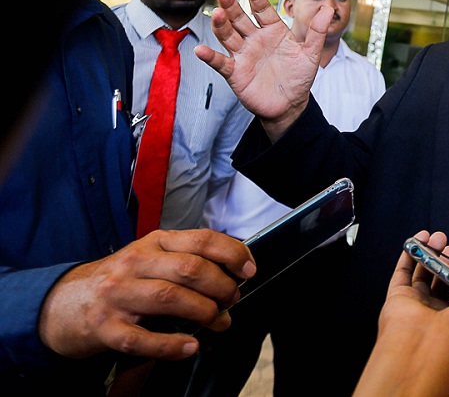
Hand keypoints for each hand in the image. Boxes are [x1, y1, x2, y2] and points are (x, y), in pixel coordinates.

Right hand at [37, 229, 254, 360]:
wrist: (63, 303)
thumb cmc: (121, 280)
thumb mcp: (151, 256)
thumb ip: (186, 257)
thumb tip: (234, 269)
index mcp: (154, 242)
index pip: (201, 239)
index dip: (231, 254)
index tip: (249, 270)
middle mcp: (135, 263)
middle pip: (190, 269)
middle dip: (221, 287)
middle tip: (232, 301)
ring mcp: (118, 295)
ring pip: (170, 298)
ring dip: (204, 313)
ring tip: (219, 322)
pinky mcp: (105, 328)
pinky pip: (142, 339)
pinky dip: (172, 345)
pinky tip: (190, 346)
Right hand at [193, 0, 331, 139]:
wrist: (291, 104)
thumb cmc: (299, 77)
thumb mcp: (310, 53)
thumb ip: (317, 31)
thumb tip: (329, 8)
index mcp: (272, 31)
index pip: (263, 10)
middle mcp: (255, 39)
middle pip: (240, 19)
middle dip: (232, 6)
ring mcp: (243, 54)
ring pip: (228, 36)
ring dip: (221, 25)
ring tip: (216, 14)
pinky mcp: (235, 72)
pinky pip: (220, 62)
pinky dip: (210, 57)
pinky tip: (200, 50)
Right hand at [354, 231, 448, 396]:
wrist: (427, 348)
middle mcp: (437, 316)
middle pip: (441, 282)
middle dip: (447, 260)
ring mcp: (416, 307)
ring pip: (422, 274)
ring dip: (429, 253)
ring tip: (437, 237)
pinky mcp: (398, 299)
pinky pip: (402, 272)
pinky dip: (409, 254)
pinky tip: (418, 239)